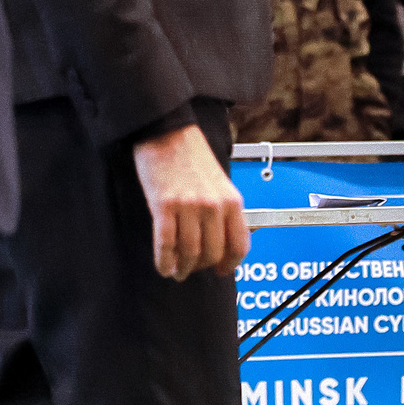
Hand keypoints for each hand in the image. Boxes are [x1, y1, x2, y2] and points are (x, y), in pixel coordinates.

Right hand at [131, 123, 248, 279]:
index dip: (231, 264)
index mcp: (232, 201)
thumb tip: (222, 242)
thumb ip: (224, 212)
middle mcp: (214, 206)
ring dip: (184, 268)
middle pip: (213, 253)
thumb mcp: (220, 184)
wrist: (167, 132)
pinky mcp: (164, 206)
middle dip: (203, 267)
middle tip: (193, 270)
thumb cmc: (192, 156)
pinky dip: (165, 261)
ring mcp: (189, 207)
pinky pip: (166, 243)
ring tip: (178, 272)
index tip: (223, 271)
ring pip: (190, 252)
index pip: (239, 245)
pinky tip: (164, 267)